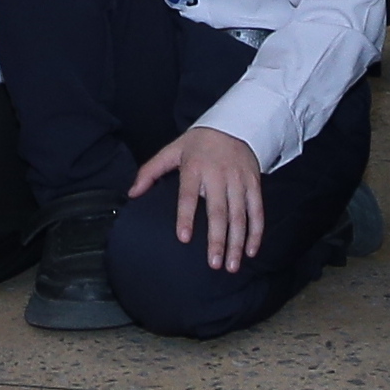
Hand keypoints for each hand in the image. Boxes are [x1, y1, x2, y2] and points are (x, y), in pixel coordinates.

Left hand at [130, 122, 266, 268]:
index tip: (184, 238)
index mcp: (195, 167)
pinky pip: (257, 211)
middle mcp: (218, 175)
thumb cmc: (199, 143)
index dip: (186, 216)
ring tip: (232, 265)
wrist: (234, 124)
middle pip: (218, 211)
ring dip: (237, 242)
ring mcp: (239, 180)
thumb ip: (151, 171)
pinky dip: (256, 232)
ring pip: (239, 215)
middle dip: (217, 239)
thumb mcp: (172, 150)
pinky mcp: (254, 184)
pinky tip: (251, 251)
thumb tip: (132, 194)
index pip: (188, 195)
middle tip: (213, 264)